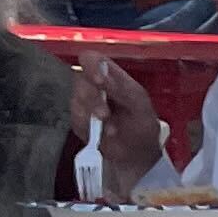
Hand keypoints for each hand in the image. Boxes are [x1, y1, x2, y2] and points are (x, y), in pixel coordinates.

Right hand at [71, 60, 164, 193]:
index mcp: (113, 77)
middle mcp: (95, 86)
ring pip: (75, 100)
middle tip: (105, 115)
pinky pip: (74, 119)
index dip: (90, 65)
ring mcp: (84, 103)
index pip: (92, 58)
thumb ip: (122, 90)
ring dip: (92, 117)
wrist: (137, 158)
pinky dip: (88, 128)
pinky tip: (102, 135)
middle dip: (92, 99)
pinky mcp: (78, 120)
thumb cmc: (143, 128)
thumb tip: (102, 77)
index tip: (98, 81)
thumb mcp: (140, 107)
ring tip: (111, 130)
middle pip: (79, 80)